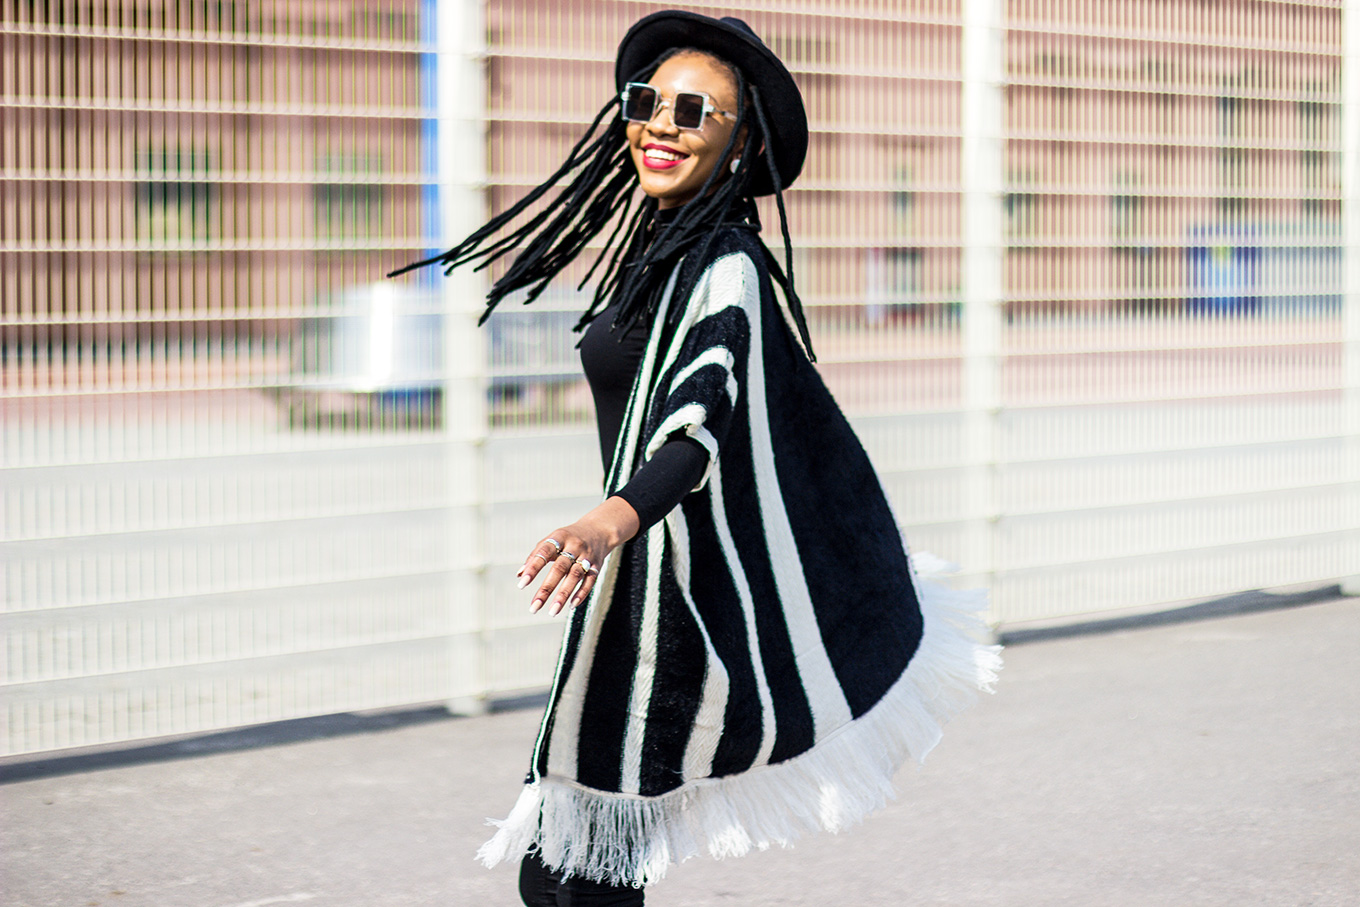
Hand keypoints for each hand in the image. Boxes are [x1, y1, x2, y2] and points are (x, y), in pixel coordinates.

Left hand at [517, 497, 639, 615]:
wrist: (599, 529)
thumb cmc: (568, 539)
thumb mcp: (552, 540)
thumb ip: (536, 555)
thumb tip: (519, 574)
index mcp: (559, 537)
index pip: (544, 552)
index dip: (533, 568)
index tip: (521, 584)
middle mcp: (574, 546)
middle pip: (559, 568)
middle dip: (546, 588)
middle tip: (534, 606)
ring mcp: (586, 556)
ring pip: (575, 576)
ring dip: (563, 595)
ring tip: (552, 612)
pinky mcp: (597, 566)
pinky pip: (590, 580)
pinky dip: (581, 593)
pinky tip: (571, 605)